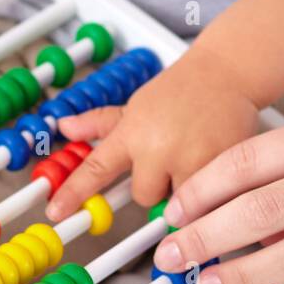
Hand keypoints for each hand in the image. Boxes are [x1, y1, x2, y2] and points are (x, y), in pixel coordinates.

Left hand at [45, 47, 259, 221]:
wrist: (227, 72)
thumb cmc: (181, 90)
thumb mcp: (137, 105)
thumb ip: (102, 123)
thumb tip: (64, 127)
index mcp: (134, 131)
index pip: (97, 167)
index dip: (74, 191)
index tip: (56, 211)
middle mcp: (158, 147)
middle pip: (144, 195)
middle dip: (158, 181)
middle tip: (173, 153)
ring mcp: (189, 160)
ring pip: (176, 202)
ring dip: (185, 188)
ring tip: (196, 155)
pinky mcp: (220, 171)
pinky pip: (206, 200)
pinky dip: (210, 189)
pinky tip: (213, 161)